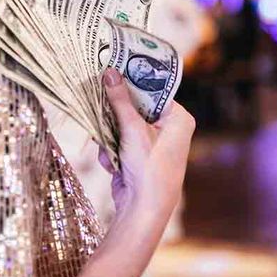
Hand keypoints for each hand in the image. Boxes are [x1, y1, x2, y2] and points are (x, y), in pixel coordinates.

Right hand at [99, 68, 194, 236]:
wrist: (144, 210)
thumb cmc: (149, 168)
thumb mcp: (132, 129)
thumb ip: (120, 100)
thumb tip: (110, 71)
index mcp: (178, 117)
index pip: (154, 89)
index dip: (132, 79)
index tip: (112, 66)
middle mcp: (169, 128)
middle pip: (135, 105)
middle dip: (115, 113)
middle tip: (98, 101)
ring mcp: (153, 142)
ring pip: (122, 123)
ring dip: (111, 136)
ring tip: (110, 147)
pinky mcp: (138, 154)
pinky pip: (118, 140)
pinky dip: (112, 150)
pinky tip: (114, 164)